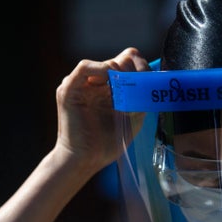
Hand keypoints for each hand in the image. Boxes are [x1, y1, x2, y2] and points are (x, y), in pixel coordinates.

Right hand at [54, 47, 150, 173]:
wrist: (86, 160)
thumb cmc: (107, 143)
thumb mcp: (133, 118)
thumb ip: (141, 98)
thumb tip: (151, 79)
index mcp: (110, 88)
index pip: (127, 62)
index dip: (140, 66)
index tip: (150, 78)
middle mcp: (96, 83)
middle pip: (119, 61)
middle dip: (134, 72)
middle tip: (140, 86)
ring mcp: (82, 85)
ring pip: (106, 63)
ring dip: (121, 74)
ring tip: (126, 91)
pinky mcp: (69, 89)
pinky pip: (84, 68)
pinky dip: (101, 69)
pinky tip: (110, 80)